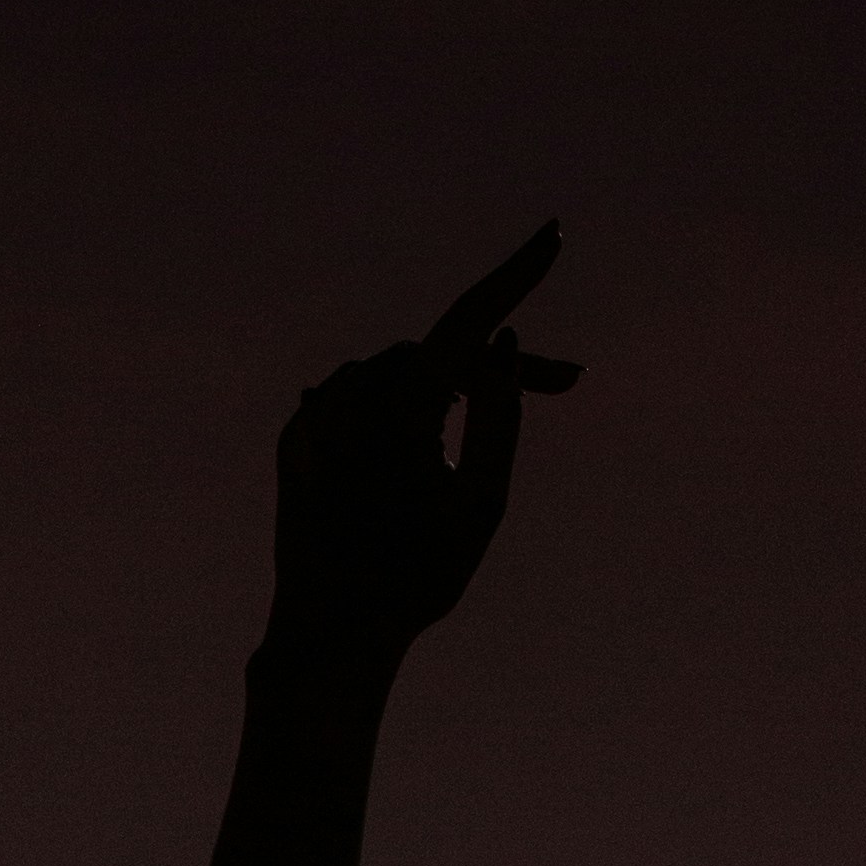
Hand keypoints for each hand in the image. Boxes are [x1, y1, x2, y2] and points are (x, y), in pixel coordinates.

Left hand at [267, 219, 577, 665]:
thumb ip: (503, 411)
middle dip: (501, 366)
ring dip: (443, 400)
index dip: (519, 271)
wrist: (329, 632)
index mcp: (403, 397)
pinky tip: (408, 467)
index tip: (553, 233)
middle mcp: (352, 389)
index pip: (472, 313)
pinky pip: (357, 408)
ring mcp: (317, 411)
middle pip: (443, 355)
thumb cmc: (417, 575)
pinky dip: (392, 423)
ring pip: (401, 380)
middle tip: (570, 385)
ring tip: (469, 455)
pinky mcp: (295, 439)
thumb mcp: (486, 499)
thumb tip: (505, 340)